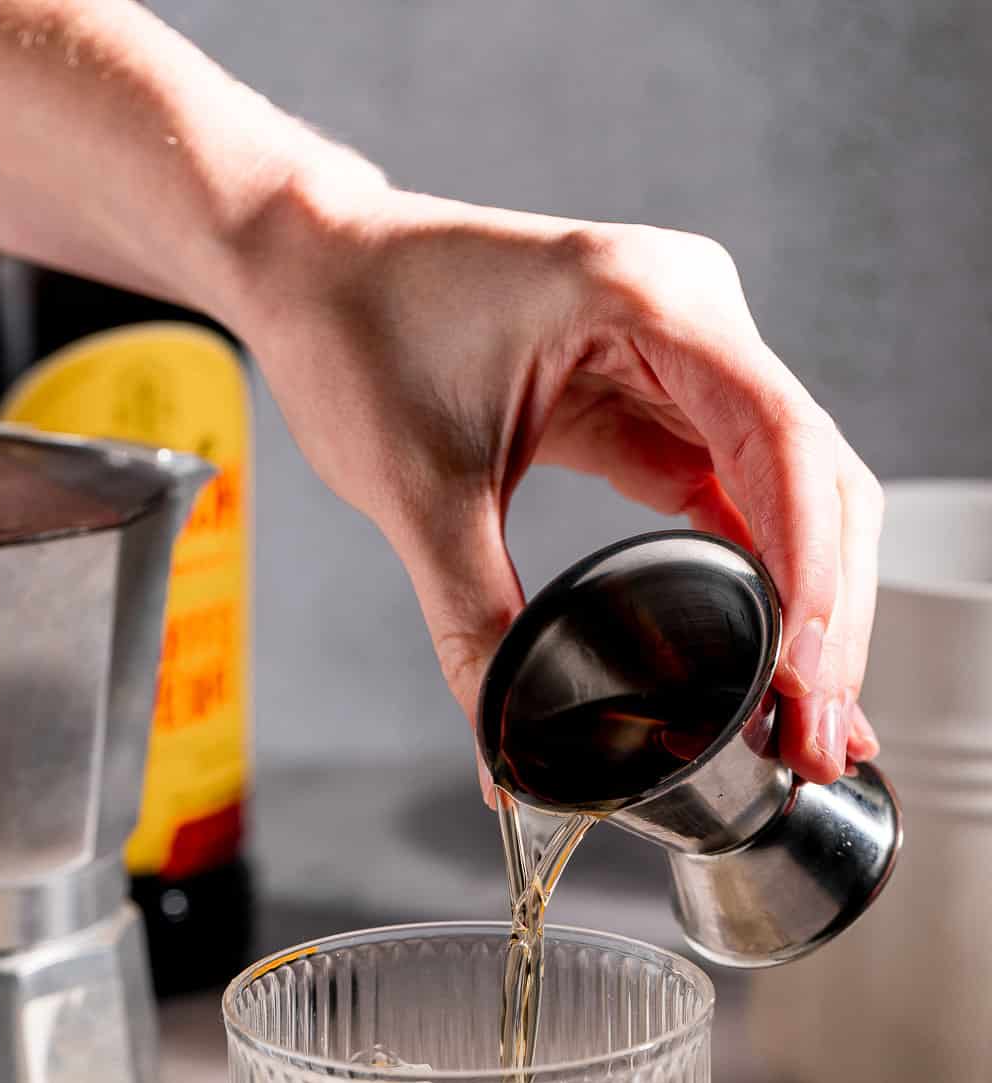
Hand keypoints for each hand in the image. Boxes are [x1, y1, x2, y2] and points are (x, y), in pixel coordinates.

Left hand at [245, 189, 881, 788]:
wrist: (312, 269)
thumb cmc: (355, 328)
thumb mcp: (416, 490)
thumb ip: (474, 625)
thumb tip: (507, 756)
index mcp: (646, 299)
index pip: (779, 443)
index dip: (813, 570)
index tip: (807, 674)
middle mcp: (689, 317)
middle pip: (813, 475)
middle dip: (829, 612)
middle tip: (820, 731)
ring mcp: (683, 357)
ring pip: (791, 493)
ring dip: (807, 606)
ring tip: (805, 719)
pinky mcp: (658, 399)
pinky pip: (737, 494)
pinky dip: (759, 577)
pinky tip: (767, 656)